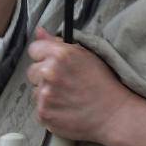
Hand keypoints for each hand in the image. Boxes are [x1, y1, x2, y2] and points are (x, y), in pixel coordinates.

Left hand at [27, 27, 133, 144]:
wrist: (113, 114)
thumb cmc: (102, 84)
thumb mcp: (85, 55)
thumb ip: (57, 43)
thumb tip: (39, 31)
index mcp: (60, 55)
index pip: (34, 50)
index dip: (43, 57)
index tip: (53, 64)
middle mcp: (49, 73)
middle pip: (31, 71)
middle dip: (44, 77)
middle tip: (64, 84)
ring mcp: (45, 94)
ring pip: (35, 91)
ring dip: (47, 94)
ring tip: (68, 98)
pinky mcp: (43, 113)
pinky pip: (39, 108)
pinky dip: (50, 110)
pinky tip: (66, 109)